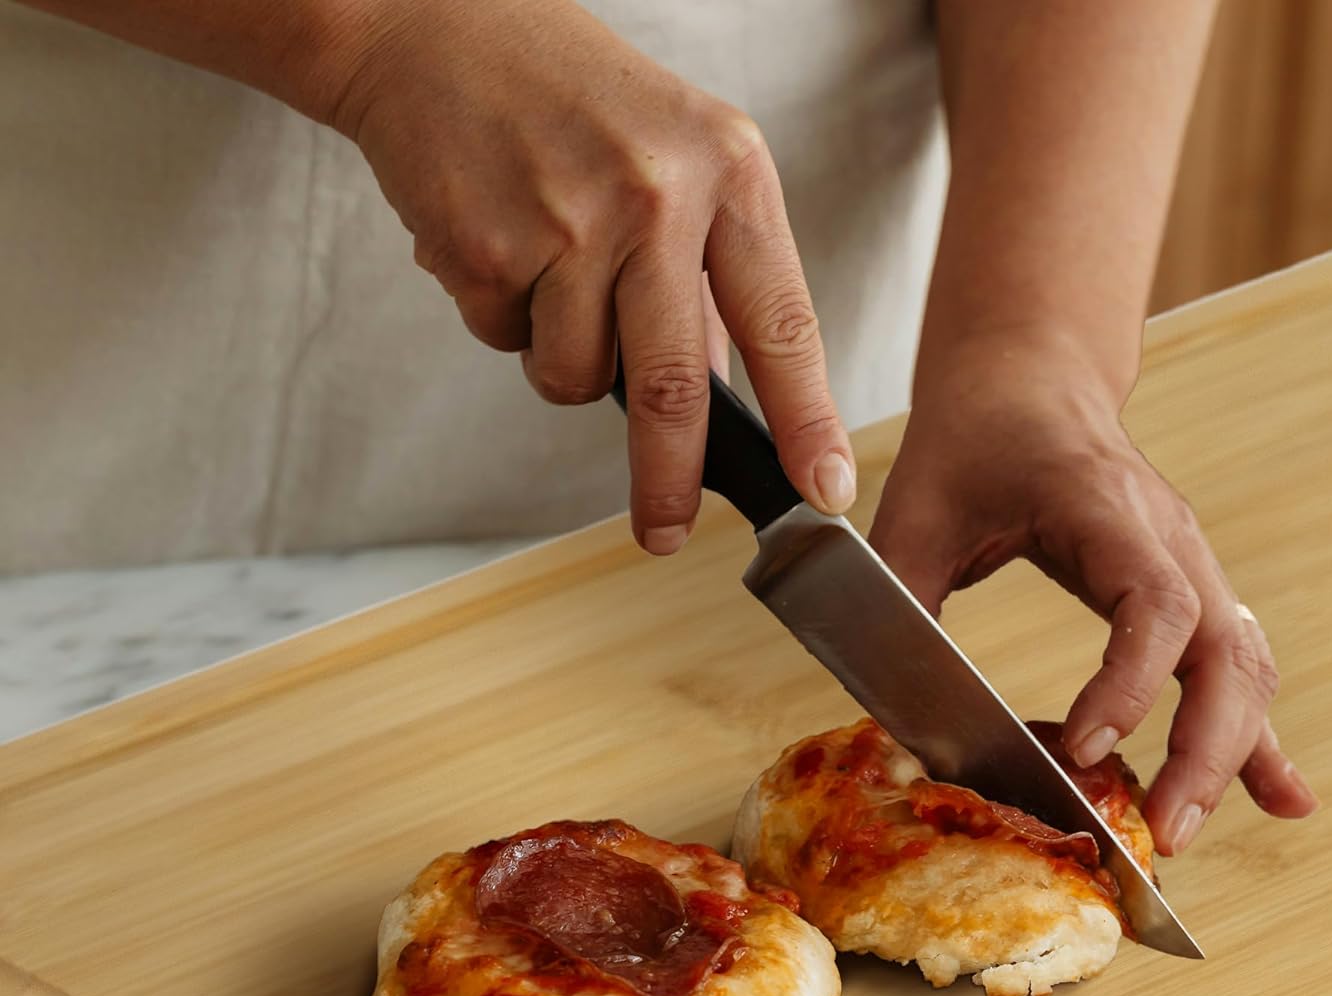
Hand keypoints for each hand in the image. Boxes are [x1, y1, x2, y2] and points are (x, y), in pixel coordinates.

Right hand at [321, 0, 853, 552]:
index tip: (825, 489)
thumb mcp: (677, 158)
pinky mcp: (492, 247)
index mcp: (729, 170)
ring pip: (580, 379)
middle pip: (680, 388)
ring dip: (562, 360)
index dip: (809, 421)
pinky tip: (498, 246)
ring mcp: (572, 220)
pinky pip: (509, 344)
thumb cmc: (567, 98)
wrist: (430, 26)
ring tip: (546, 272)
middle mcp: (659, 194)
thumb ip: (709, 276)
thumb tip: (726, 399)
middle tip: (663, 533)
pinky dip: (503, 320)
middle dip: (669, 481)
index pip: (785, 324)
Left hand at [869, 336, 1317, 853]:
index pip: (1154, 600)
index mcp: (1103, 505)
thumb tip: (891, 708)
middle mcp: (1167, 535)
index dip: (1131, 680)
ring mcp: (1188, 561)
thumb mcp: (914, 510)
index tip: (1086, 746)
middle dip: (1204, 748)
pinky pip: (1236, 664)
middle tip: (1164, 831)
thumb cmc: (971, 439)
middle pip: (1225, 647)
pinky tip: (1279, 796)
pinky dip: (1253, 734)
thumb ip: (902, 599)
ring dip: (1231, 753)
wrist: (1028, 378)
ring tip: (1189, 830)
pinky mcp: (1187, 588)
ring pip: (1243, 663)